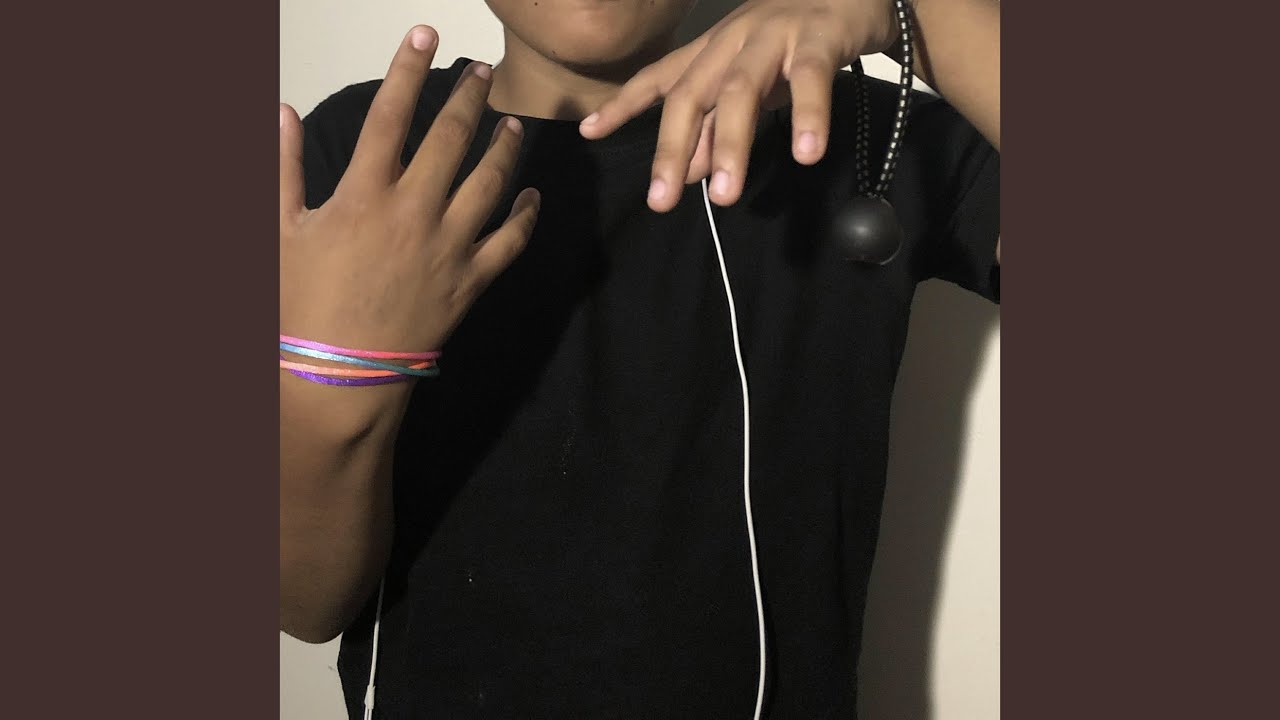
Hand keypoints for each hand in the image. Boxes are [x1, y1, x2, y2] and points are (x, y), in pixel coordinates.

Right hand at [280, 26, 539, 378]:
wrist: (339, 374)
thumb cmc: (300, 305)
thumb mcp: (279, 232)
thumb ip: (281, 167)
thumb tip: (280, 110)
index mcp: (364, 192)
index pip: (391, 113)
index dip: (409, 68)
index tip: (426, 34)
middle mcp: (414, 209)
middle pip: (451, 138)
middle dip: (469, 98)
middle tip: (482, 73)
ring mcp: (448, 245)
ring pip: (490, 182)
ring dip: (504, 148)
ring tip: (513, 123)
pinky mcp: (471, 281)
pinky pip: (509, 242)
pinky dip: (525, 217)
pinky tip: (533, 196)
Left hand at [579, 0, 898, 210]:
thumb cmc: (799, 40)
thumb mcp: (752, 83)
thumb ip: (720, 124)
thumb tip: (692, 171)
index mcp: (713, 50)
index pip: (659, 78)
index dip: (623, 103)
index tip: (588, 132)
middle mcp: (733, 40)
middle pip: (691, 94)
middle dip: (672, 148)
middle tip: (662, 199)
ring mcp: (774, 36)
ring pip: (742, 90)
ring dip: (730, 144)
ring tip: (724, 195)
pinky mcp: (819, 38)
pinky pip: (810, 79)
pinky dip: (807, 116)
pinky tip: (804, 154)